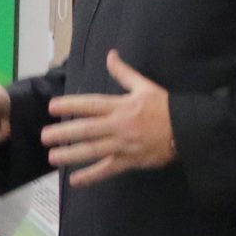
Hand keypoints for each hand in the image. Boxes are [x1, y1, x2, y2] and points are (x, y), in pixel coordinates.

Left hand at [42, 50, 175, 186]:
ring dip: (72, 155)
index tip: (52, 107)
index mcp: (122, 106)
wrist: (191, 129)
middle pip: (88, 129)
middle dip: (65, 133)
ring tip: (53, 157)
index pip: (91, 105)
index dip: (71, 105)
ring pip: (94, 151)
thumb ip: (124, 73)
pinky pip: (108, 169)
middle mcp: (120, 126)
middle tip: (44, 136)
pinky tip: (75, 181)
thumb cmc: (165, 107)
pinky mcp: (131, 161)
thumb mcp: (145, 86)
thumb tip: (110, 54)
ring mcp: (124, 145)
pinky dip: (92, 176)